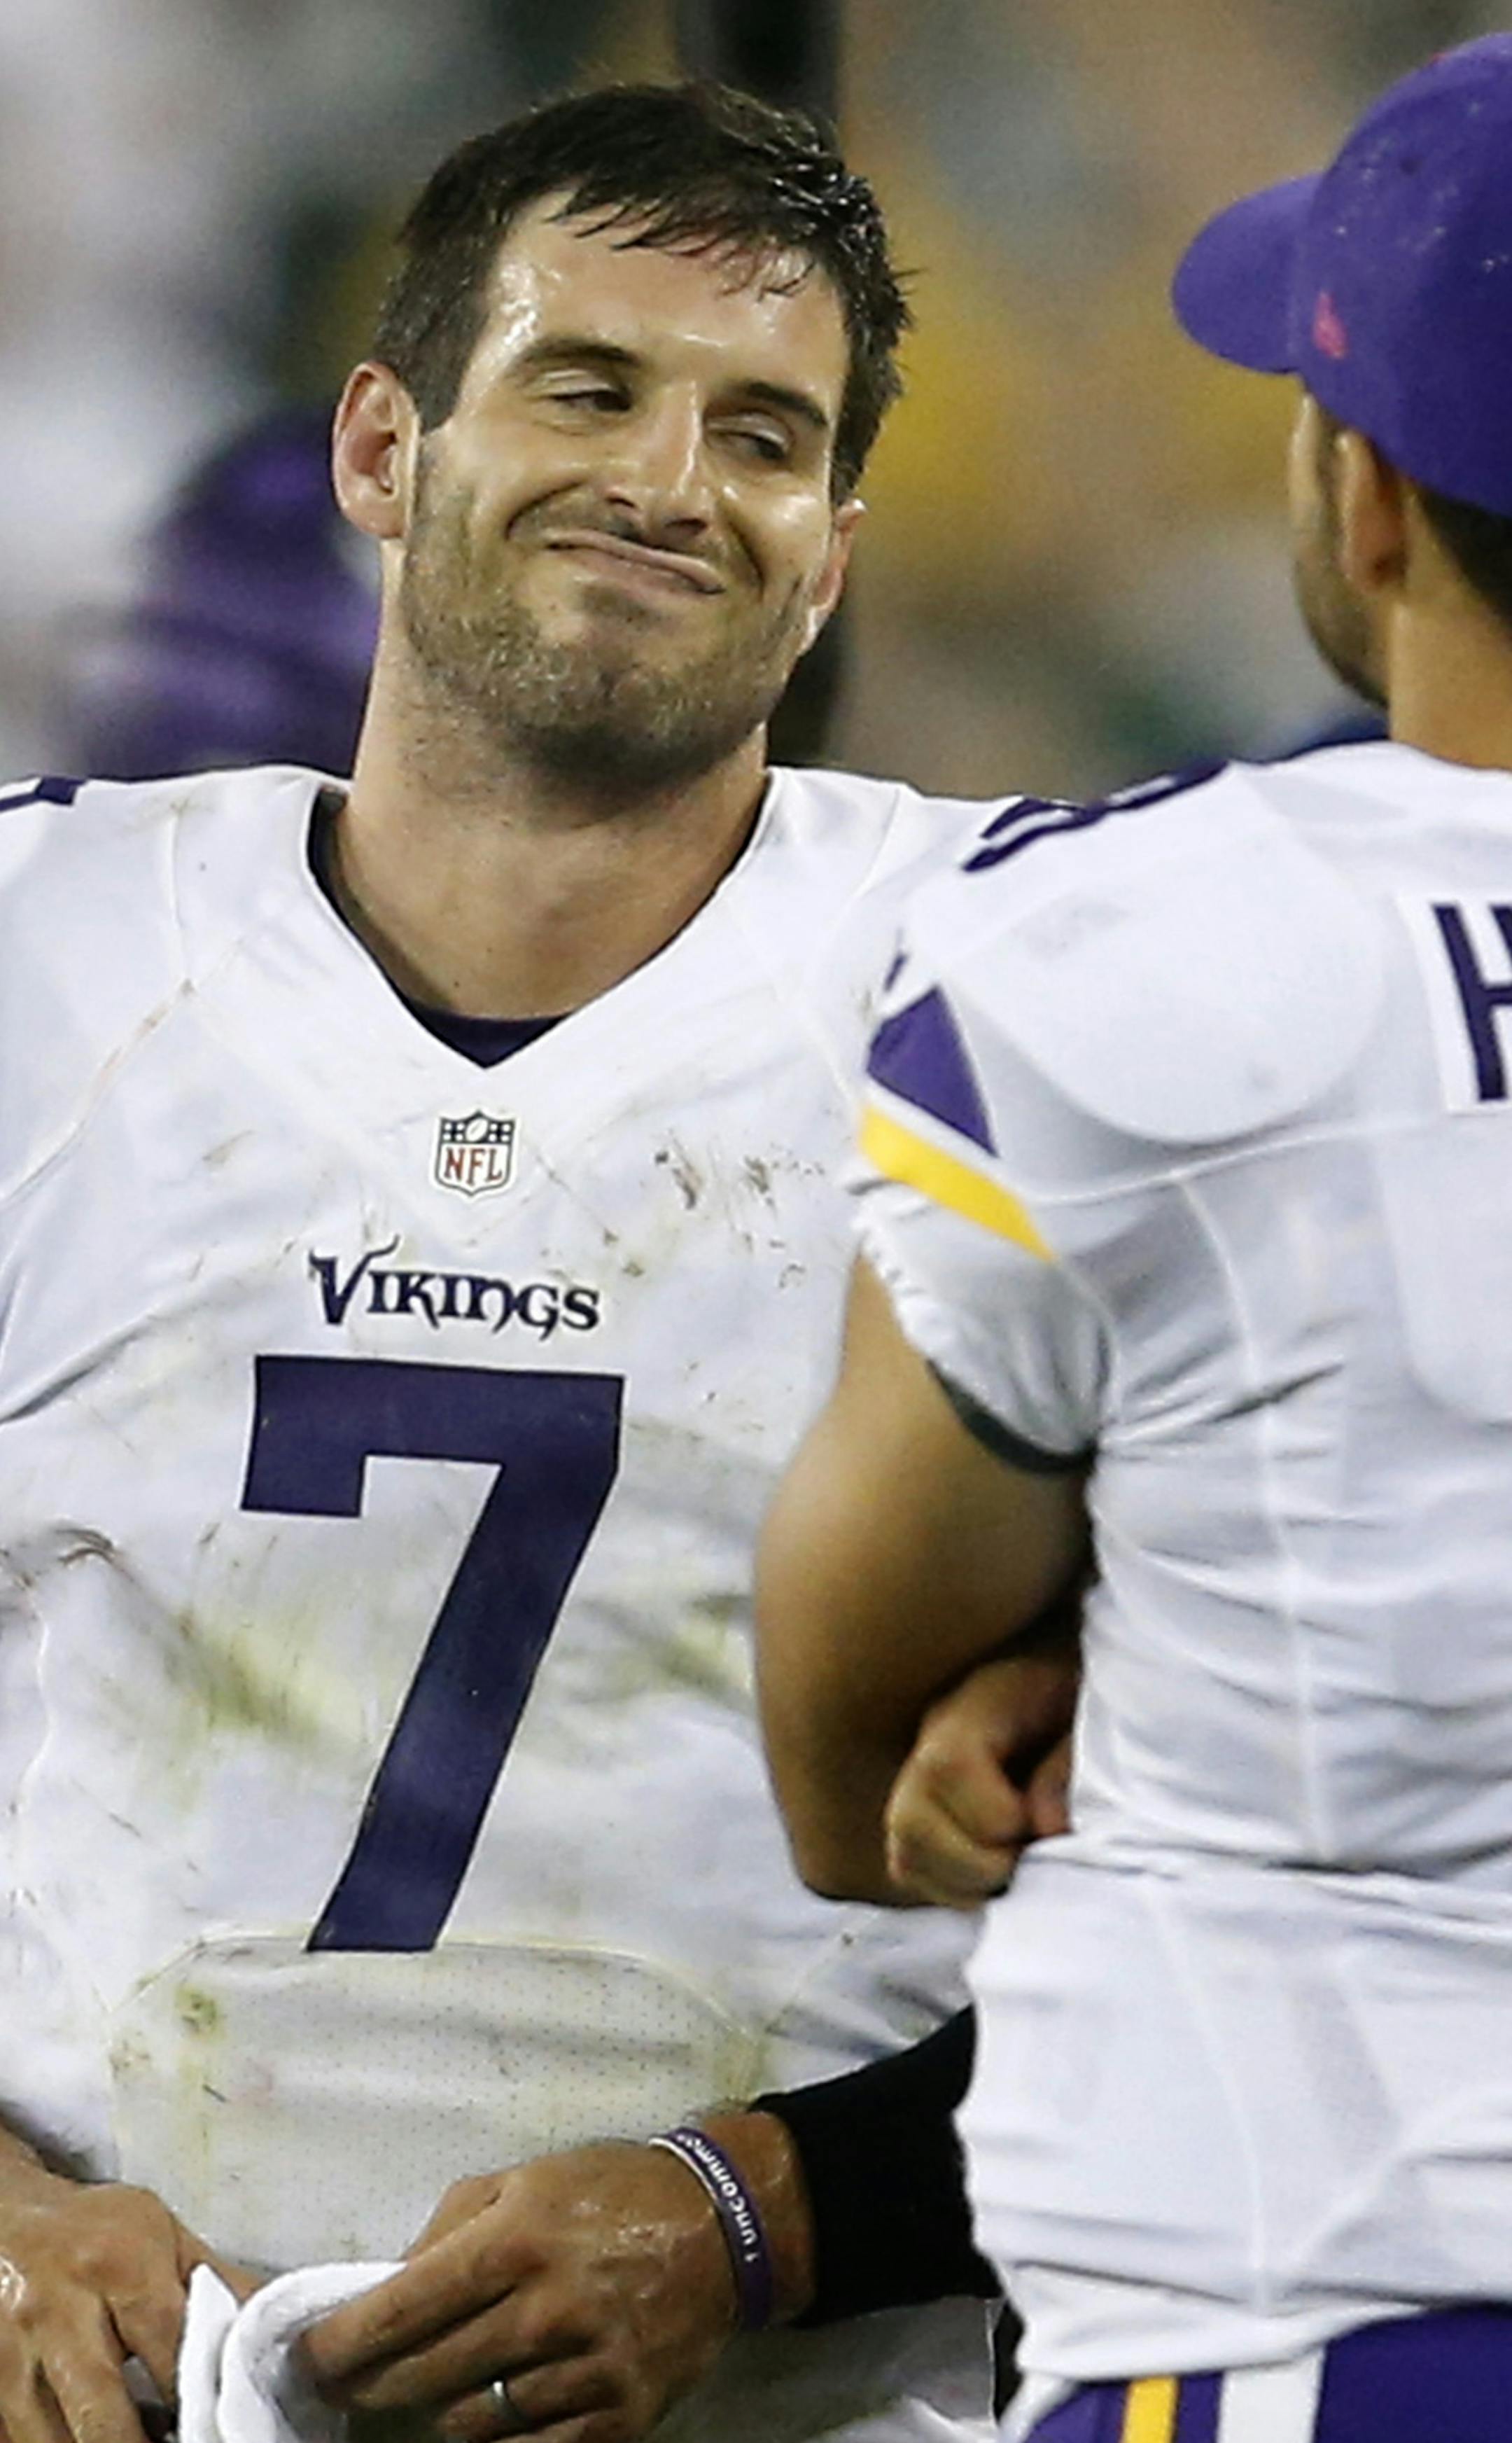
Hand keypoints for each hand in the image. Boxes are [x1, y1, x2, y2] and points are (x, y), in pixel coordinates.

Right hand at [0, 2152, 253, 2442]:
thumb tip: (278, 2323)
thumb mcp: (164, 2235)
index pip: (169, 2350)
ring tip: (142, 2441)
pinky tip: (88, 2438)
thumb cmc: (97, 2228)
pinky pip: (19, 2436)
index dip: (202, 2400)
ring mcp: (10, 2356)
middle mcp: (56, 2312)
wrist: (6, 2213)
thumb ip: (219, 2281)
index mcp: (116, 2265)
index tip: (226, 2428)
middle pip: (103, 2417)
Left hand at [303, 2118, 809, 2442]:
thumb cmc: (607, 2193)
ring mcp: (587, 2369)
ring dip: (440, 2411)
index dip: (345, 2341)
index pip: (405, 2306)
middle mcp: (549, 2307)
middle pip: (425, 2375)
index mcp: (518, 2238)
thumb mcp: (524, 2177)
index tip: (310, 2359)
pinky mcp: (622, 2416)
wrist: (721, 2230)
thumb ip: (449, 2227)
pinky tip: (488, 2415)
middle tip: (348, 2388)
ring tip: (434, 2388)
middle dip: (371, 2387)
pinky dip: (499, 2439)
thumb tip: (387, 2285)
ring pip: (471, 2422)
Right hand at [884, 1649, 1077, 1907]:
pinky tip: (999, 1872)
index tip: (1044, 1826)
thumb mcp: (1091, 1710)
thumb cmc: (1081, 1687)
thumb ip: (1069, 1765)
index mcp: (976, 1702)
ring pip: (905, 1854)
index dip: (996, 1816)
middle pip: (909, 1822)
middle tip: (1032, 1858)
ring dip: (966, 1883)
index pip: (948, 1766)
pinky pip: (911, 1865)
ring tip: (1019, 1866)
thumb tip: (1047, 1828)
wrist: (1056, 1664)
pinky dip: (955, 1886)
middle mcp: (930, 1740)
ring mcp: (918, 1775)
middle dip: (978, 1865)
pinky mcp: (920, 1809)